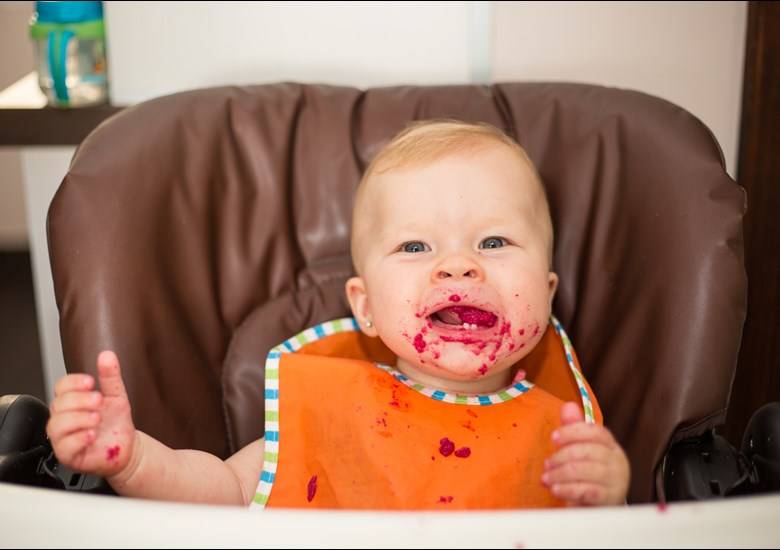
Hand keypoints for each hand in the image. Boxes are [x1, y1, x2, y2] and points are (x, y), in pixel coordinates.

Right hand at [46, 351, 136, 477]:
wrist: (128, 447)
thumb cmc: (116, 423)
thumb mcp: (116, 396)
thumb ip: (110, 376)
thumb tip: (106, 355)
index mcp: (73, 402)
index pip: (60, 387)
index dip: (73, 383)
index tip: (90, 382)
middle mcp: (64, 419)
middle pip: (58, 404)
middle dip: (79, 400)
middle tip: (98, 401)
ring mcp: (64, 438)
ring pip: (56, 426)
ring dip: (79, 419)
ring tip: (97, 418)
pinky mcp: (68, 456)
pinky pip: (64, 447)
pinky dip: (79, 438)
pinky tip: (92, 435)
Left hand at [542, 402, 629, 505]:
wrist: (599, 507)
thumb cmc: (588, 476)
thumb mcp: (581, 451)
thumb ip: (574, 430)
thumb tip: (568, 406)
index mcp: (611, 445)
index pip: (595, 431)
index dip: (572, 432)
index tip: (553, 437)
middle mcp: (617, 461)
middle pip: (587, 451)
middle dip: (561, 456)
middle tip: (547, 464)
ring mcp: (616, 481)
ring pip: (584, 470)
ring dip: (559, 474)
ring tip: (546, 478)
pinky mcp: (609, 500)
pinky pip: (586, 491)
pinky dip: (567, 489)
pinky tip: (555, 489)